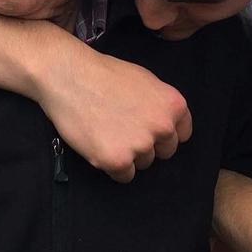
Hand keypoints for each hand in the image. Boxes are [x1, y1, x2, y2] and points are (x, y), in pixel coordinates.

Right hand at [35, 41, 191, 181]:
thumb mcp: (146, 80)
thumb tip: (167, 125)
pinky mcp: (117, 160)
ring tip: (107, 132)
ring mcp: (140, 145)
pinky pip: (123, 176)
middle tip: (123, 129)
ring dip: (128, 155)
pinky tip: (99, 144)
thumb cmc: (103, 74)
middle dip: (147, 145)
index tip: (148, 129)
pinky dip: (111, 166)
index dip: (163, 133)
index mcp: (174, 106)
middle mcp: (162, 127)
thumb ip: (161, 105)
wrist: (69, 76)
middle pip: (164, 152)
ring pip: (143, 164)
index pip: (182, 134)